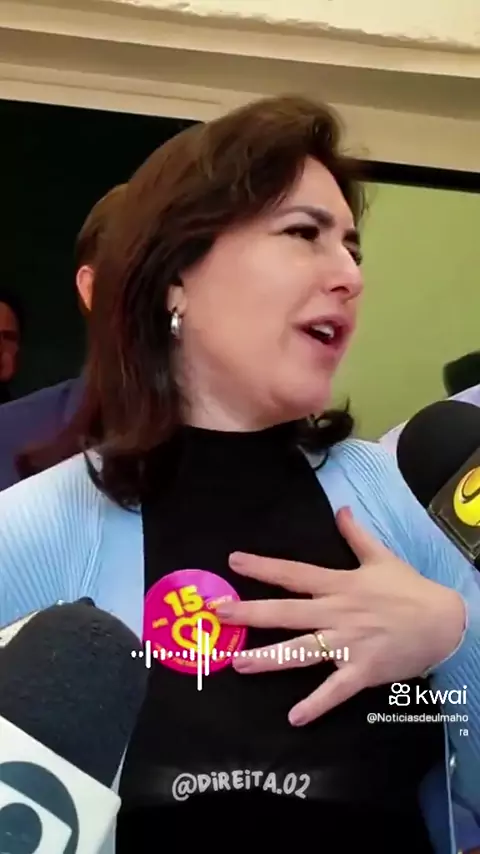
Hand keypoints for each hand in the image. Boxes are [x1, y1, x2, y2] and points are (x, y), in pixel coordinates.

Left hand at [216, 507, 464, 725]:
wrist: (443, 622)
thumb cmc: (408, 589)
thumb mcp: (382, 557)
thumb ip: (356, 535)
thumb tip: (341, 510)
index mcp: (339, 585)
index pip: (294, 573)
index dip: (263, 567)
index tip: (234, 561)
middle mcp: (337, 613)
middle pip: (288, 612)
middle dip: (251, 613)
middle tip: (219, 614)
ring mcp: (349, 643)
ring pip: (303, 651)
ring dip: (270, 657)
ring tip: (239, 663)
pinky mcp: (362, 670)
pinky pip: (335, 690)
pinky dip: (316, 704)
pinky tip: (295, 716)